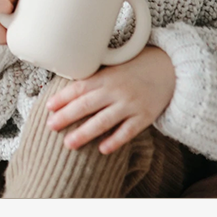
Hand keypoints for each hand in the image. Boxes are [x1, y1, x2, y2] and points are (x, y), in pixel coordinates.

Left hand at [45, 46, 175, 152]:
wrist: (168, 68)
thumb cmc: (135, 67)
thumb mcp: (113, 66)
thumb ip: (95, 78)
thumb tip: (67, 89)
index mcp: (106, 76)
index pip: (80, 87)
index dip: (63, 97)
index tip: (48, 107)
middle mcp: (116, 90)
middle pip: (87, 105)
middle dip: (67, 116)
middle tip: (51, 126)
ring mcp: (130, 104)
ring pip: (104, 121)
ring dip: (85, 133)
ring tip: (69, 144)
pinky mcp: (144, 116)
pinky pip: (127, 131)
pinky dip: (115, 141)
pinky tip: (102, 149)